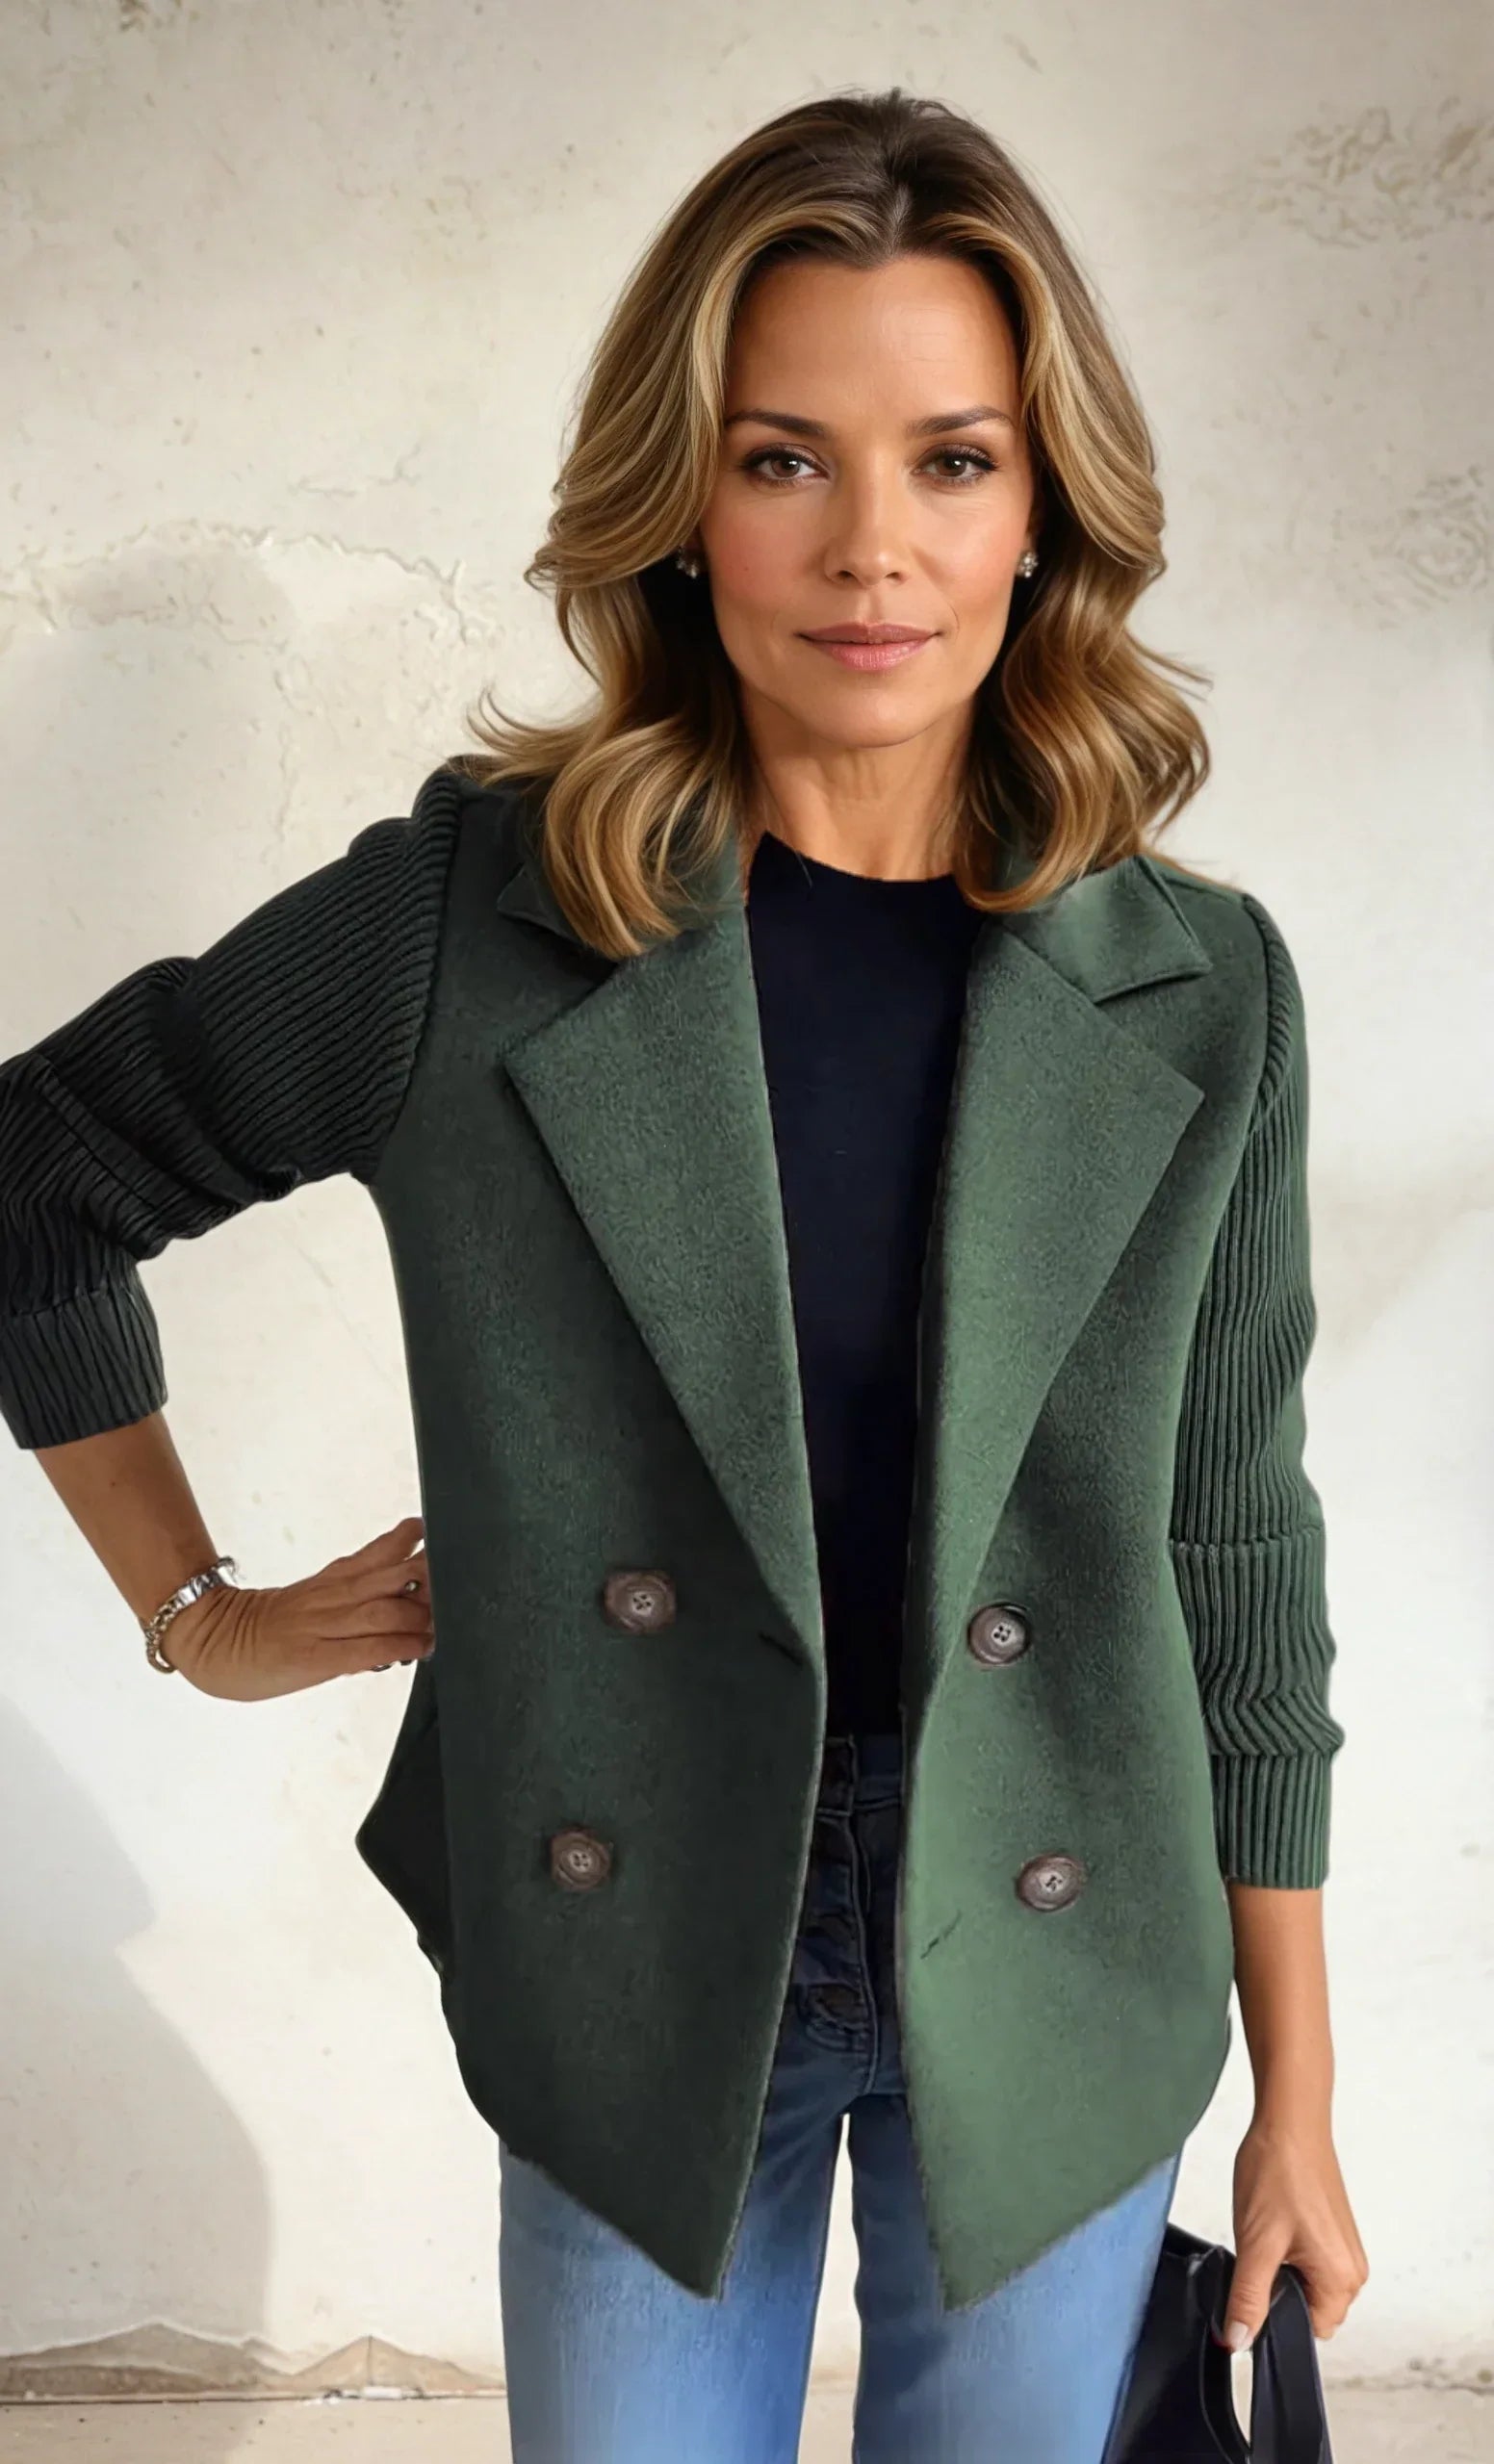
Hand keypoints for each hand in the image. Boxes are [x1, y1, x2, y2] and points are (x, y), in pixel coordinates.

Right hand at [159, 1516, 434, 1700]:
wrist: (212, 1642)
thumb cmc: (266, 1627)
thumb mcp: (313, 1597)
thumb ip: (354, 1592)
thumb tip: (400, 1586)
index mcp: (331, 1581)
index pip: (376, 1552)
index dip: (407, 1541)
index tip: (433, 1531)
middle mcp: (332, 1598)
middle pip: (390, 1577)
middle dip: (428, 1578)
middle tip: (459, 1580)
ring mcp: (323, 1627)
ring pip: (383, 1610)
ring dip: (420, 1615)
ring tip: (445, 1620)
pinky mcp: (315, 1658)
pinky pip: (365, 1649)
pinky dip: (396, 1647)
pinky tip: (418, 1648)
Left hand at [1218, 2109, 1368, 2349]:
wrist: (1288, 2120)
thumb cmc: (1278, 2171)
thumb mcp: (1255, 2244)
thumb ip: (1248, 2298)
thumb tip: (1239, 2341)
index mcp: (1342, 2280)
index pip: (1308, 2332)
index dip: (1274, 2317)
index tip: (1254, 2290)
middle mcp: (1353, 2269)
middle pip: (1308, 2311)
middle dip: (1278, 2291)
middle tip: (1260, 2251)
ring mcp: (1346, 2249)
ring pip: (1306, 2285)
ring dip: (1281, 2269)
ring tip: (1269, 2231)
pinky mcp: (1335, 2232)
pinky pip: (1310, 2263)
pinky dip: (1288, 2252)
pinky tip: (1275, 2223)